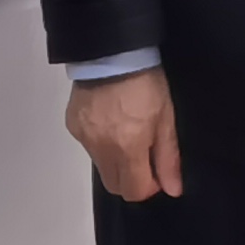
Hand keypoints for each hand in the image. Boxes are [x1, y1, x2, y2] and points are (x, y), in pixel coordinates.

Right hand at [67, 65, 182, 201]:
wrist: (111, 52)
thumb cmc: (146, 84)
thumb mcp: (165, 118)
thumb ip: (167, 157)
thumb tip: (172, 190)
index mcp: (127, 149)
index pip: (134, 191)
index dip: (149, 187)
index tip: (157, 170)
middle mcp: (101, 149)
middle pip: (114, 185)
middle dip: (131, 179)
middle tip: (143, 155)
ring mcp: (83, 138)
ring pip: (101, 166)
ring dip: (116, 160)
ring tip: (126, 130)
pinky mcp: (73, 126)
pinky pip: (89, 146)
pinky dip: (101, 142)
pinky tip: (109, 120)